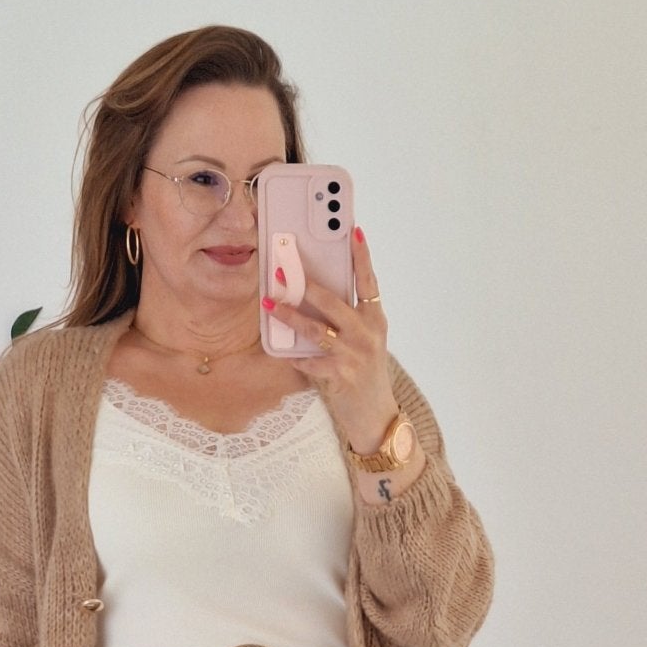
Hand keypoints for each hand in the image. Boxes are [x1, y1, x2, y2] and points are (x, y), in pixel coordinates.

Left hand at [263, 225, 397, 454]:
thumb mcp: (365, 340)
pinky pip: (310, 361)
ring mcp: (355, 355)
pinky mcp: (341, 375)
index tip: (352, 229)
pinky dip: (295, 356)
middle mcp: (368, 333)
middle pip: (334, 301)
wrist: (376, 416)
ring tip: (270, 304)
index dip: (361, 255)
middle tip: (283, 269)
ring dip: (290, 316)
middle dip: (306, 285)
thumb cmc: (365, 373)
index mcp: (375, 318)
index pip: (368, 280)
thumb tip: (316, 292)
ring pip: (316, 329)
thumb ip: (348, 317)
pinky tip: (283, 351)